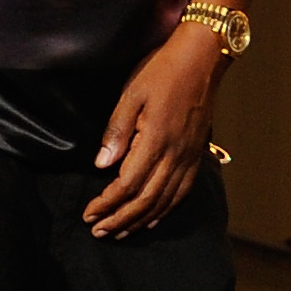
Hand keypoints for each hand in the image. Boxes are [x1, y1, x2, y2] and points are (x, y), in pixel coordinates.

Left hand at [83, 22, 223, 237]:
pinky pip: (181, 192)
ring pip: (163, 201)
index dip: (106, 203)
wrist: (202, 58)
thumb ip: (116, 131)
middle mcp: (175, 154)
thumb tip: (102, 165)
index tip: (89, 213)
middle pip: (145, 200)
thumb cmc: (162, 71)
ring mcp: (189, 157)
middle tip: (98, 231)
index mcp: (155, 139)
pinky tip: (151, 219)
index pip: (127, 184)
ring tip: (119, 232)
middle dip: (119, 219)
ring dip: (139, 220)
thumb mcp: (131, 94)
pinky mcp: (196, 155)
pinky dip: (164, 210)